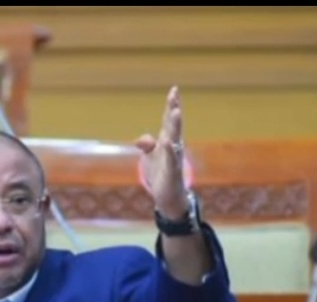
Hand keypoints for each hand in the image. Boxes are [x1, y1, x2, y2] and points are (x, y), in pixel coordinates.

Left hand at [135, 86, 188, 218]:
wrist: (169, 197)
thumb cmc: (161, 174)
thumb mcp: (151, 157)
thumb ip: (147, 145)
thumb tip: (141, 140)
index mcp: (168, 142)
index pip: (169, 121)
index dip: (171, 106)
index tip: (174, 90)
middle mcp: (174, 147)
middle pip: (173, 126)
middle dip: (174, 110)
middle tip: (175, 95)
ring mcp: (174, 159)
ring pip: (175, 140)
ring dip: (175, 126)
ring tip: (175, 112)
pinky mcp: (172, 172)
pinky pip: (171, 160)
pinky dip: (170, 151)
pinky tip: (168, 142)